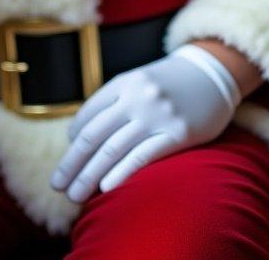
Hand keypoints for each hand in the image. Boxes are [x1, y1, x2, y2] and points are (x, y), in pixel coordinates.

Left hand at [50, 45, 240, 202]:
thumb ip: (114, 102)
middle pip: (93, 136)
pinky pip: (143, 155)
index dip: (73, 141)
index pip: (88, 116)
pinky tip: (106, 188)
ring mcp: (156, 115)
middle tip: (57, 184)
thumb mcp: (138, 81)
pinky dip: (122, 172)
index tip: (68, 159)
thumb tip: (83, 135)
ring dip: (90, 175)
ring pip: (113, 149)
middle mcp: (135, 97)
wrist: (211, 74)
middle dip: (72, 163)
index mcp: (122, 83)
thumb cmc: (169, 83)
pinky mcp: (178, 133)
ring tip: (75, 194)